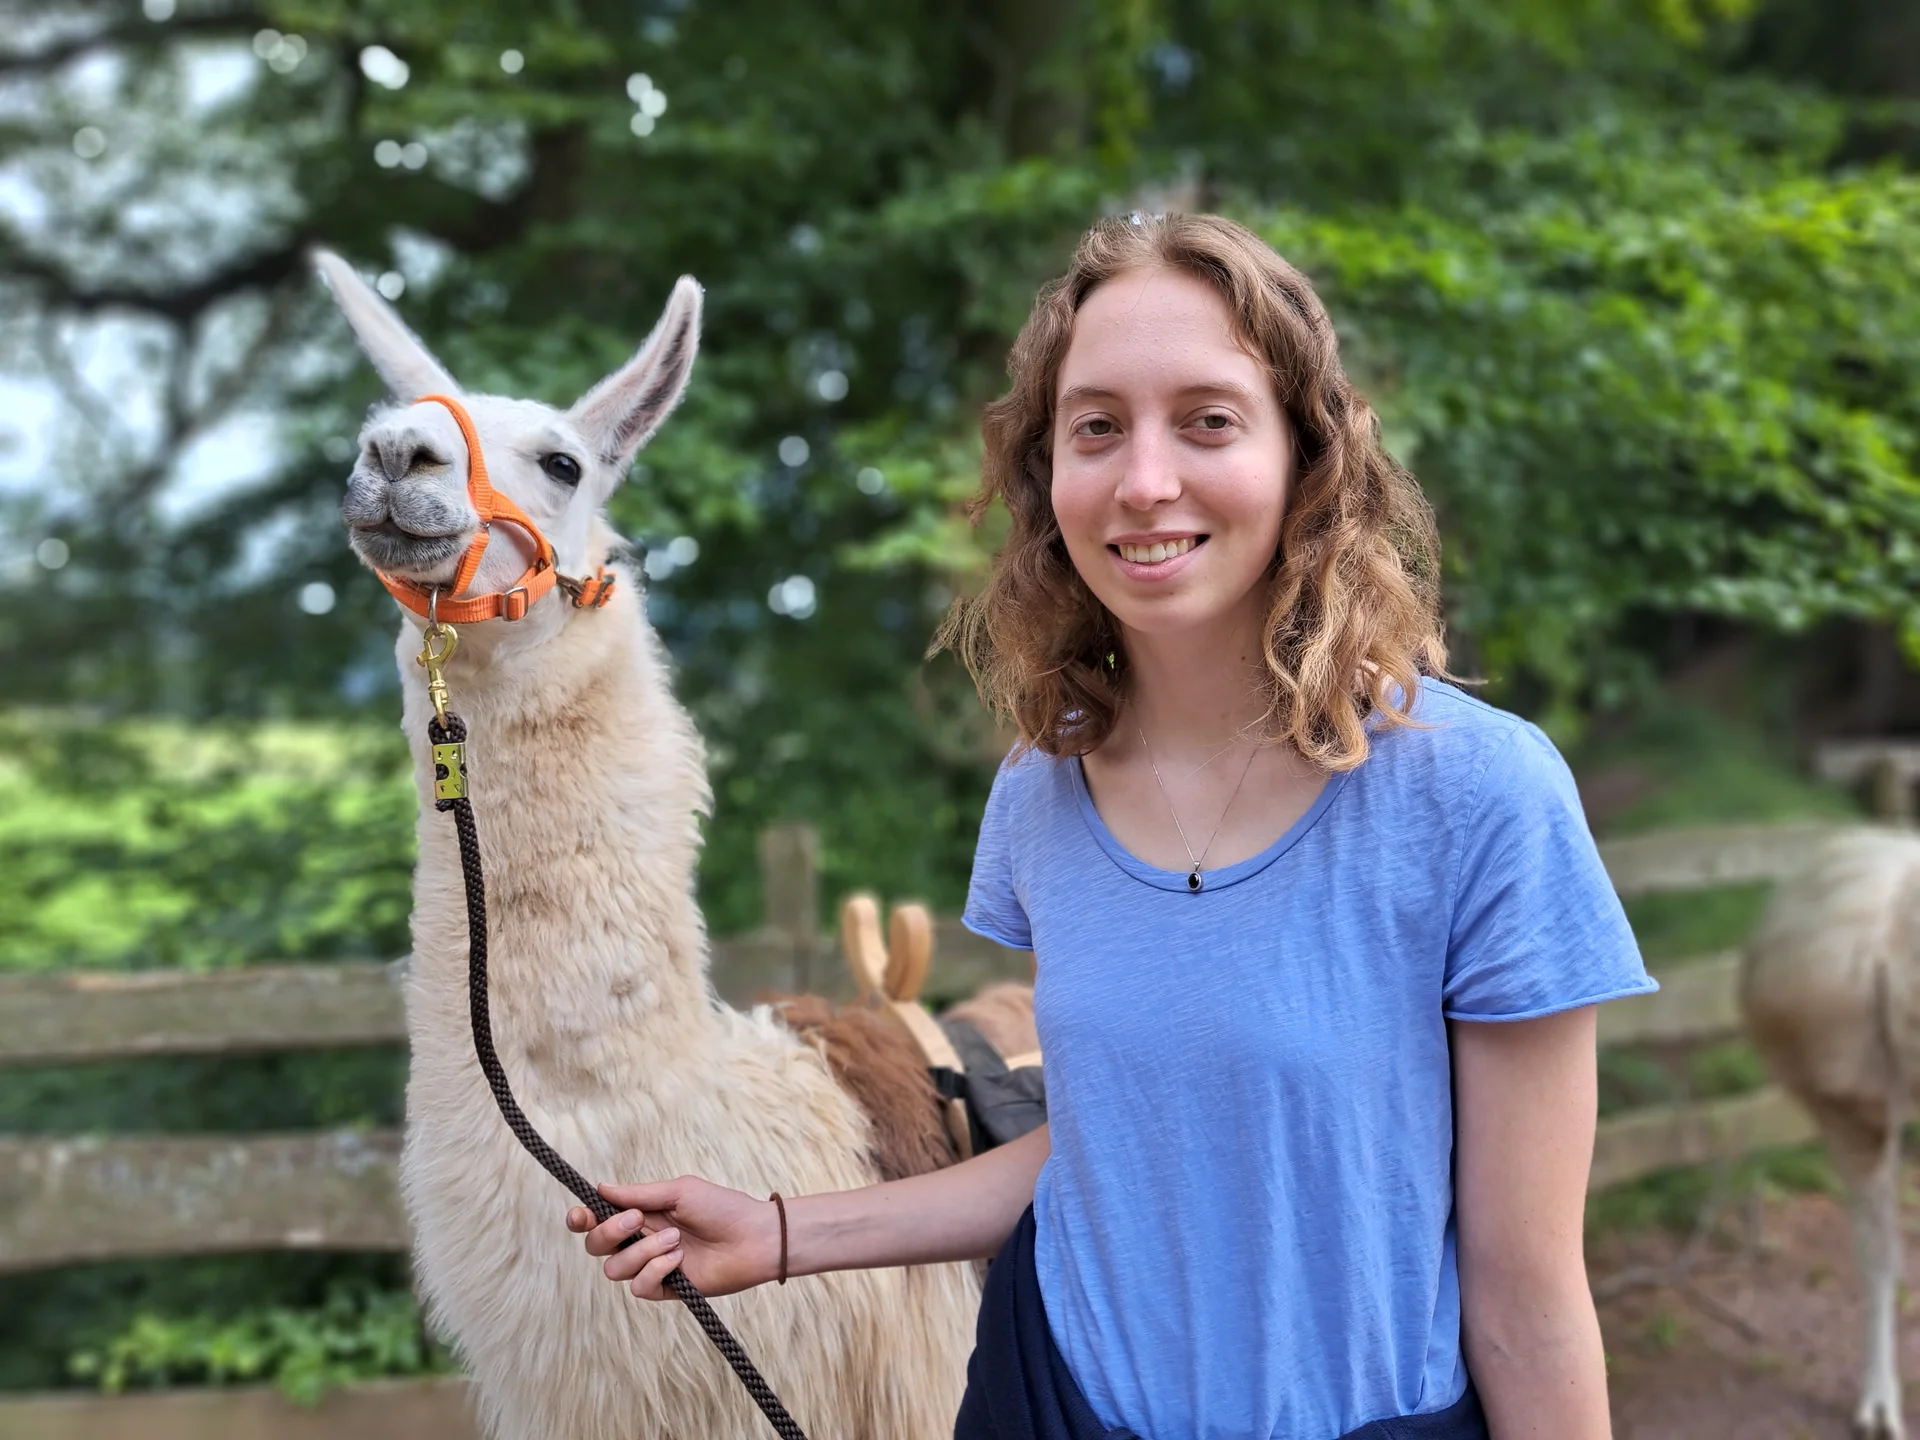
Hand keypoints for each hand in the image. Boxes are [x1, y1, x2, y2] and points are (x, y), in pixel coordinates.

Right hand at [566, 1176, 781, 1301]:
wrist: (753, 1237)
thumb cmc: (722, 1207)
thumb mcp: (679, 1191)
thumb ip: (638, 1194)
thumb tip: (600, 1188)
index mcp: (641, 1215)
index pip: (598, 1220)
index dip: (581, 1220)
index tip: (579, 1216)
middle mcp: (641, 1241)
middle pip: (596, 1246)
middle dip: (608, 1233)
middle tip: (637, 1220)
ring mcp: (652, 1266)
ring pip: (614, 1269)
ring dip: (641, 1251)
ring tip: (675, 1240)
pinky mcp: (665, 1289)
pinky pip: (639, 1287)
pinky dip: (655, 1270)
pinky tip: (679, 1260)